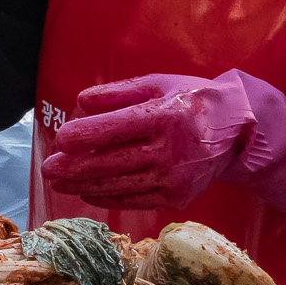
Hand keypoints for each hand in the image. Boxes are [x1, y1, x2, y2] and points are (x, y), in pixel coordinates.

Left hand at [42, 71, 253, 211]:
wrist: (237, 131)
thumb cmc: (190, 100)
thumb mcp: (157, 83)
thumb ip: (117, 93)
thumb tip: (80, 103)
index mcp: (165, 116)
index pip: (115, 129)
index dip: (84, 136)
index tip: (60, 138)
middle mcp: (170, 151)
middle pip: (112, 163)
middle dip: (74, 168)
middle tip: (48, 168)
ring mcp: (174, 179)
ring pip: (118, 186)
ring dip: (84, 186)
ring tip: (59, 182)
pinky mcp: (177, 198)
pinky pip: (133, 201)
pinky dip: (107, 198)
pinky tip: (87, 192)